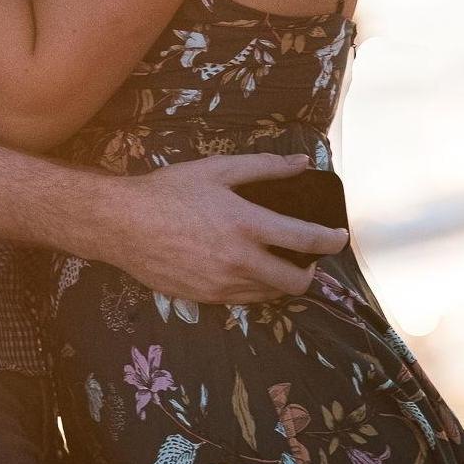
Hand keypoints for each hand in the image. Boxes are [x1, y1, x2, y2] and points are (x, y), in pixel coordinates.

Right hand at [98, 153, 348, 303]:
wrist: (123, 224)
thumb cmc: (170, 190)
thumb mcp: (218, 169)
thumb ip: (265, 167)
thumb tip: (302, 163)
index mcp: (247, 226)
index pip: (305, 240)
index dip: (330, 240)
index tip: (341, 236)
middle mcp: (240, 262)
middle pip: (296, 282)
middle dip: (311, 272)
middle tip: (307, 256)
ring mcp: (223, 286)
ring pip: (271, 295)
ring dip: (282, 280)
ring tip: (277, 260)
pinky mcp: (206, 300)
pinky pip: (244, 300)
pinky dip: (256, 287)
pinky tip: (247, 269)